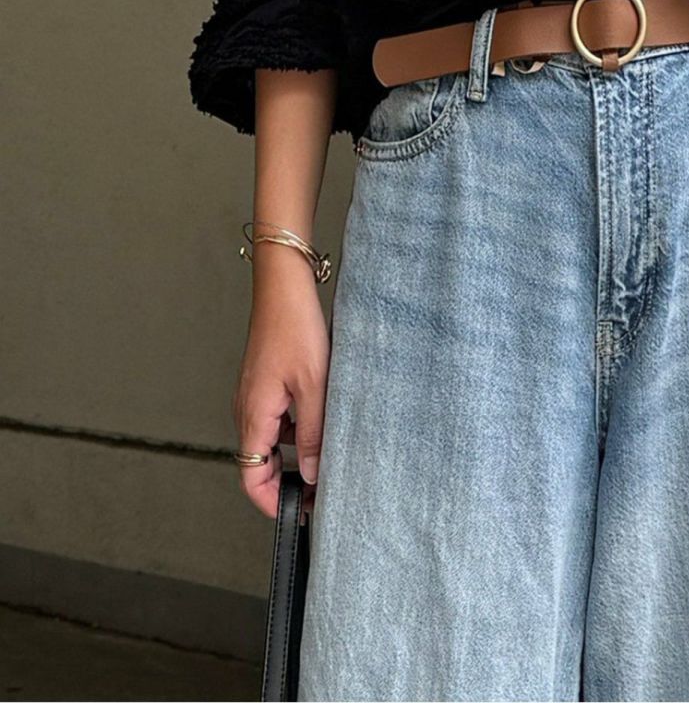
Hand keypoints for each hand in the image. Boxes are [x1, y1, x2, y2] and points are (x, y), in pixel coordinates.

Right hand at [232, 247, 329, 519]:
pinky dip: (295, 431)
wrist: (284, 287)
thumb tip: (314, 474)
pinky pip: (277, 419)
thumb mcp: (314, 386)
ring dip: (293, 456)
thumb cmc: (295, 328)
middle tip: (321, 492)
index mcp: (254, 415)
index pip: (252, 478)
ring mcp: (255, 396)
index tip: (300, 513)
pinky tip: (322, 422)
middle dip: (287, 484)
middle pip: (259, 464)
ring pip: (270, 441)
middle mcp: (248, 409)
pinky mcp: (265, 383)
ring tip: (327, 458)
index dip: (274, 503)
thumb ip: (313, 434)